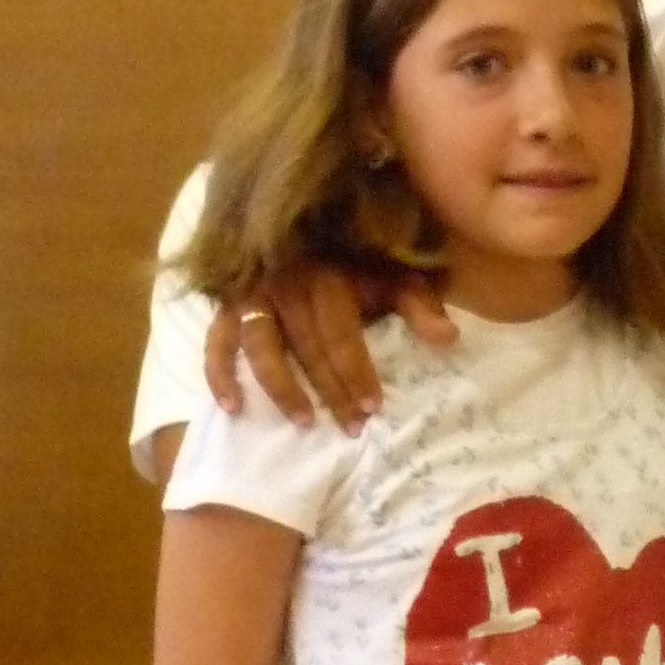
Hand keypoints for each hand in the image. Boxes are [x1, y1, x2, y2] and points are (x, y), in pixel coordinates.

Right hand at [201, 264, 456, 431]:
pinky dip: (219, 375)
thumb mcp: (394, 279)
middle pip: (305, 345)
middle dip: (330, 390)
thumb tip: (448, 338)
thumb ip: (420, 306)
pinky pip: (216, 342)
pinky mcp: (225, 307)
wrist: (308, 235)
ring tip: (302, 422)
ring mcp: (251, 295)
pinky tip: (232, 408)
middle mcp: (284, 283)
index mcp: (326, 276)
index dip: (356, 370)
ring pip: (260, 346)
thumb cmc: (359, 268)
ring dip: (280, 387)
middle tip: (351, 428)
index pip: (340, 331)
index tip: (373, 406)